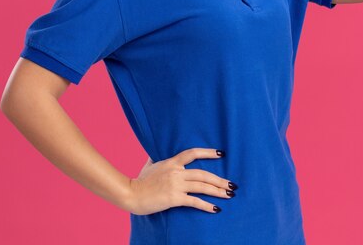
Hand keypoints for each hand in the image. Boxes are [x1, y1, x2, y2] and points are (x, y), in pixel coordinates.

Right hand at [122, 148, 236, 214]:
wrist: (130, 194)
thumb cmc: (139, 181)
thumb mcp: (149, 165)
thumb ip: (156, 159)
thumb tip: (155, 153)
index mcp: (172, 162)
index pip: (192, 153)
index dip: (208, 152)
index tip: (221, 153)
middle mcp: (176, 172)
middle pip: (203, 173)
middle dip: (220, 180)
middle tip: (232, 184)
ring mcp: (176, 185)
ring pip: (202, 186)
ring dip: (218, 191)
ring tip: (229, 194)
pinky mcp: (174, 198)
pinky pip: (194, 201)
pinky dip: (206, 205)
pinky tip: (216, 209)